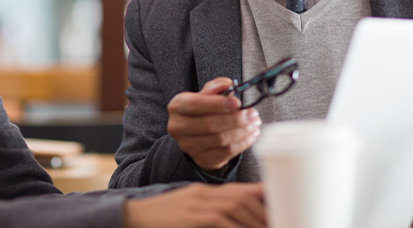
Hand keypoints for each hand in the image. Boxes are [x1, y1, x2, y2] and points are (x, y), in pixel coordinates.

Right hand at [123, 182, 266, 227]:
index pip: (240, 190)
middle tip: (280, 222)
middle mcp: (203, 195)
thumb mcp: (190, 211)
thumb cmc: (163, 220)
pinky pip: (218, 221)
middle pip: (242, 198)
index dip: (264, 196)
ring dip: (254, 221)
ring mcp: (195, 205)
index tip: (280, 206)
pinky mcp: (189, 218)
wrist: (132, 217)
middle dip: (264, 213)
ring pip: (235, 208)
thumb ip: (213, 214)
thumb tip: (240, 221)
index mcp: (205, 193)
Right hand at [167, 77, 260, 171]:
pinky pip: (226, 152)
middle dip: (235, 119)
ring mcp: (188, 146)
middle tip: (252, 114)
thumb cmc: (203, 110)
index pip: (196, 105)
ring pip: (219, 140)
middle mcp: (178, 127)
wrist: (196, 134)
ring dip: (242, 131)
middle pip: (209, 124)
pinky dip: (242, 143)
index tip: (237, 103)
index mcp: (177, 106)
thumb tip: (228, 84)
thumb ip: (216, 87)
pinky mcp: (201, 159)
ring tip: (254, 123)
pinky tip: (250, 135)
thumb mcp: (206, 95)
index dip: (218, 104)